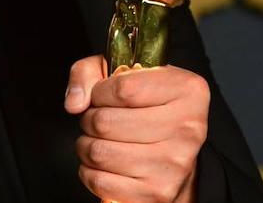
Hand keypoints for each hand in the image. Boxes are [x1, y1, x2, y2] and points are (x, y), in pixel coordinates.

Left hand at [65, 55, 207, 202]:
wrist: (175, 151)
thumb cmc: (147, 107)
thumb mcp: (123, 73)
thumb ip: (89, 72)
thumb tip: (75, 103)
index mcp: (187, 91)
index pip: (123, 89)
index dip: (99, 92)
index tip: (102, 96)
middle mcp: (187, 128)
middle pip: (106, 122)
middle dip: (90, 119)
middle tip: (99, 119)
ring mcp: (174, 164)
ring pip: (99, 153)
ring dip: (87, 145)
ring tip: (100, 139)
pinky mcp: (158, 193)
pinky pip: (100, 182)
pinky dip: (91, 171)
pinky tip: (105, 162)